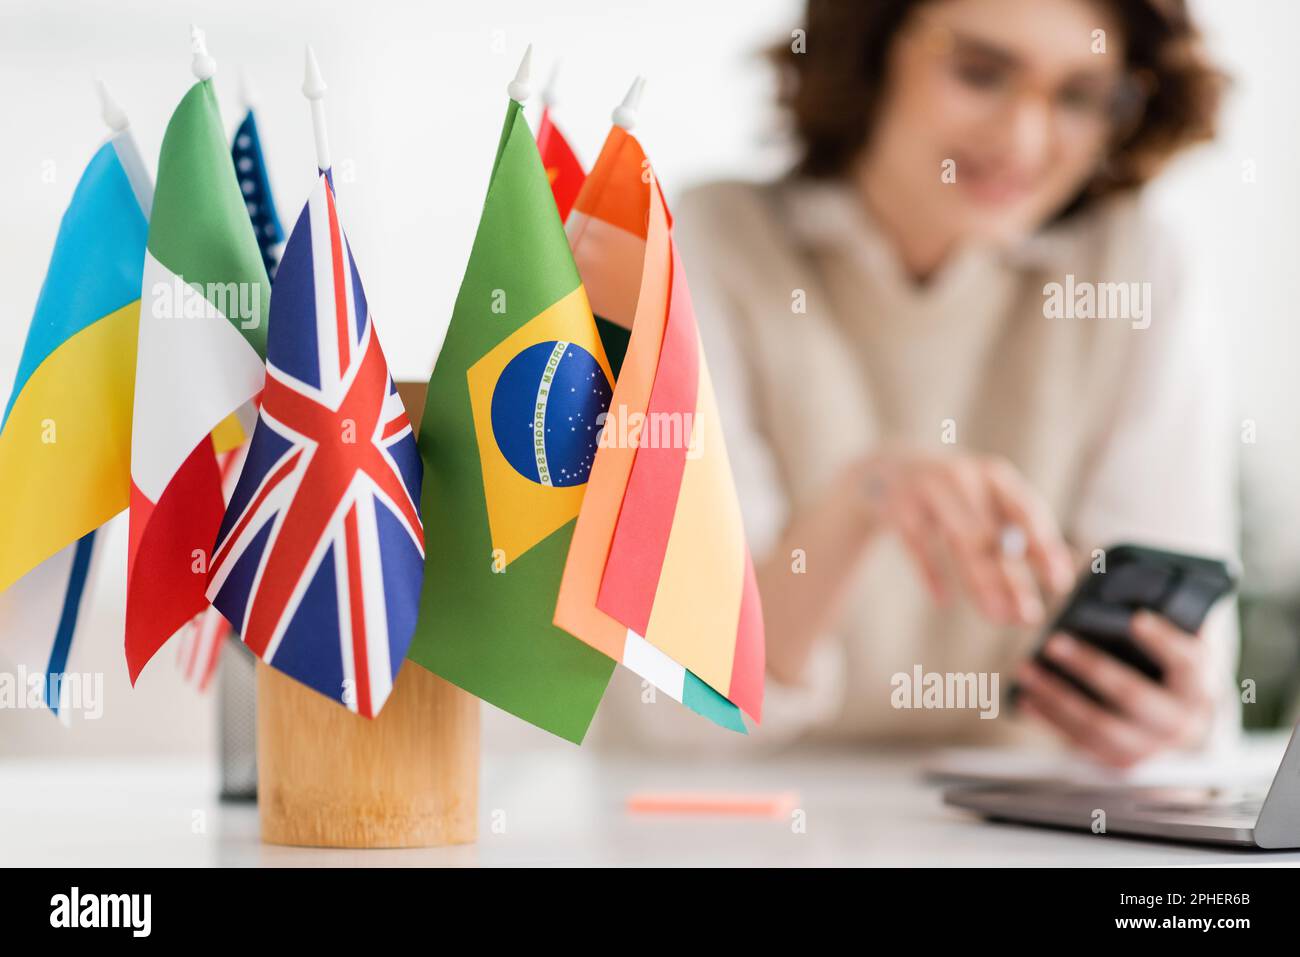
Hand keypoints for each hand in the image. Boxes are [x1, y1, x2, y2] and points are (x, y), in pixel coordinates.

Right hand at [855, 449, 1073, 624]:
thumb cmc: (948, 495)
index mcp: (994, 476)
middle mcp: (963, 477)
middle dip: (1013, 579)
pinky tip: (943, 600)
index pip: (1027, 512)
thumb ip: (1014, 531)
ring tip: (997, 616)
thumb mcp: (982, 500)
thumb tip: (1063, 569)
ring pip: (961, 542)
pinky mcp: (897, 504)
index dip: (1045, 548)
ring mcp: (928, 489)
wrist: (885, 469)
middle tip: (1028, 617)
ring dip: (981, 583)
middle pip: (994, 534)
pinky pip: (918, 545)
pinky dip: (931, 573)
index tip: (1059, 584)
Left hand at [1016, 611, 1217, 767]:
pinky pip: (1081, 742)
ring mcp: (1151, 746)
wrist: (1176, 716)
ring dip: (1057, 696)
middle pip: (1133, 695)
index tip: (1136, 618)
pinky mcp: (1122, 760)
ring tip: (1025, 669)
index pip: (1190, 661)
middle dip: (1090, 667)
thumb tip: (1113, 572)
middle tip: (1052, 641)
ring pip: (1099, 725)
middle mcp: (1181, 721)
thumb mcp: (1172, 638)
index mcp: (1200, 683)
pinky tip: (1025, 696)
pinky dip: (1050, 718)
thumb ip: (1157, 610)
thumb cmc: (1166, 663)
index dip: (1164, 641)